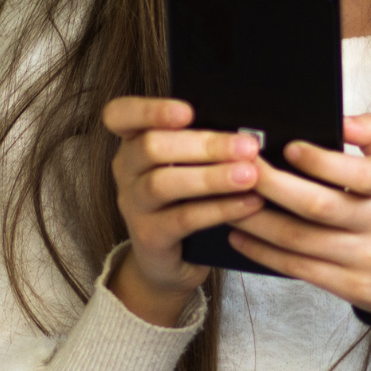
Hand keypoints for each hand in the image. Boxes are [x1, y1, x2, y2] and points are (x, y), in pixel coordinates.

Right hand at [101, 97, 265, 326]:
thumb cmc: (188, 199)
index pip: (120, 114)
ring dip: (211, 178)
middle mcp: (126, 170)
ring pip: (163, 183)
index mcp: (133, 142)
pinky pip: (183, 218)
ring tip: (250, 175)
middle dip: (204, 145)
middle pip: (151, 147)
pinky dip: (219, 209)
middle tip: (248, 146)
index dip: (149, 110)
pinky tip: (249, 203)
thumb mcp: (191, 166)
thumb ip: (205, 145)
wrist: (173, 260)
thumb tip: (248, 129)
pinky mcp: (149, 236)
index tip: (188, 111)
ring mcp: (133, 204)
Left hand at [228, 114, 370, 322]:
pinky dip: (265, 253)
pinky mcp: (352, 287)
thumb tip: (338, 117)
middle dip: (271, 186)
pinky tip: (242, 236)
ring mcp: (366, 259)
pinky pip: (300, 269)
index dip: (321, 161)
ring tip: (227, 201)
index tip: (288, 145)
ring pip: (300, 240)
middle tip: (239, 169)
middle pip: (318, 207)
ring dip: (256, 221)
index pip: (359, 174)